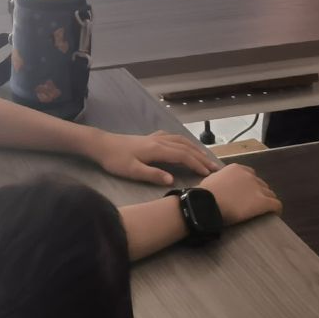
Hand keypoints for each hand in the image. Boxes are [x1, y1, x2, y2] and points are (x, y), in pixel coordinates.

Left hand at [89, 129, 219, 187]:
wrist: (102, 144)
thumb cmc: (116, 160)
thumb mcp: (132, 171)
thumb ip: (152, 174)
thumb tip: (172, 180)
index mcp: (157, 149)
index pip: (183, 156)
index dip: (197, 165)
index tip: (210, 174)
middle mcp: (160, 141)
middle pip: (186, 147)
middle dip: (202, 157)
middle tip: (216, 168)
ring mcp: (156, 138)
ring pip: (182, 141)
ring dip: (196, 149)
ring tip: (206, 158)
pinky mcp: (151, 138)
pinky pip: (174, 138)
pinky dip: (185, 142)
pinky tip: (185, 146)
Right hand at [199, 163, 280, 226]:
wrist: (207, 203)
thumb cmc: (205, 193)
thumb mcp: (212, 179)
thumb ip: (221, 178)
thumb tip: (221, 182)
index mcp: (237, 169)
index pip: (250, 175)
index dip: (250, 185)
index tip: (248, 193)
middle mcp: (249, 176)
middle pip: (261, 184)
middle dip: (259, 192)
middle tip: (254, 203)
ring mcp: (256, 188)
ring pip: (270, 194)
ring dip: (267, 201)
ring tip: (265, 210)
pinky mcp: (262, 201)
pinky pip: (276, 204)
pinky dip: (276, 208)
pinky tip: (275, 213)